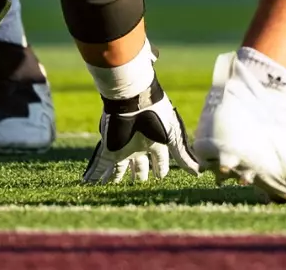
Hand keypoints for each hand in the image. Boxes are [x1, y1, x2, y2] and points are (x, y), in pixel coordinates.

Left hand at [81, 82, 199, 183]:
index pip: (159, 159)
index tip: (161, 177)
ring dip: (115, 177)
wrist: (134, 101)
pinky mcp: (109, 149)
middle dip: (139, 173)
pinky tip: (88, 182)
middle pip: (139, 164)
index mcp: (155, 141)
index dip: (160, 168)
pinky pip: (100, 165)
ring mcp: (123, 147)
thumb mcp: (173, 137)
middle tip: (138, 182)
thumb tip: (198, 173)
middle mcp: (139, 145)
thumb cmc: (157, 116)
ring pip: (119, 167)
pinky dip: (94, 174)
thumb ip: (182, 155)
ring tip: (112, 185)